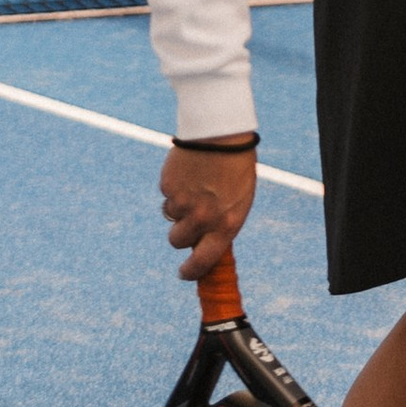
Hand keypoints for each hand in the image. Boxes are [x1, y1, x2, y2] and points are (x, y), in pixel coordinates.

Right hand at [161, 136, 258, 280]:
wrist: (222, 133)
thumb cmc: (236, 166)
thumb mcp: (239, 200)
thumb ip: (222, 222)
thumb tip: (204, 240)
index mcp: (227, 225)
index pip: (203, 262)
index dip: (191, 271)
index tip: (184, 273)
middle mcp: (203, 219)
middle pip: (178, 241)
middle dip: (180, 232)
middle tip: (188, 218)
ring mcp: (183, 204)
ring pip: (170, 216)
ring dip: (177, 207)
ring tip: (193, 184)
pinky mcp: (169, 187)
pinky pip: (166, 195)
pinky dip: (174, 187)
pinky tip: (188, 171)